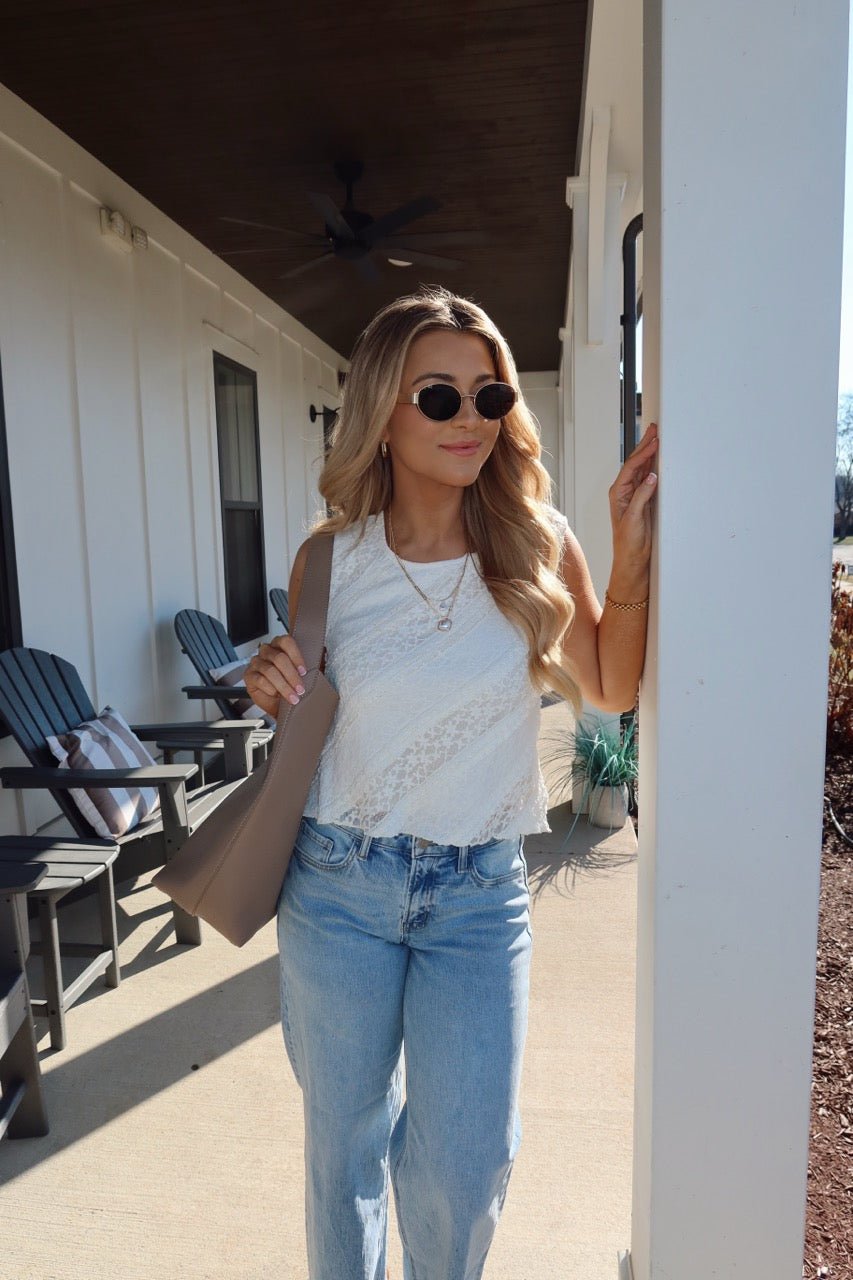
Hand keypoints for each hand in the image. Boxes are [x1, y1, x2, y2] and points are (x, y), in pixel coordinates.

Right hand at [243, 635, 308, 719]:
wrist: (281, 706)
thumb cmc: (292, 687)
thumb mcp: (305, 675)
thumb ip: (313, 662)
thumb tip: (324, 652)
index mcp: (280, 645)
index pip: (286, 642)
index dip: (296, 656)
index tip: (304, 672)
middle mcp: (267, 651)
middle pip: (279, 657)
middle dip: (292, 675)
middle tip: (300, 688)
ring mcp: (257, 662)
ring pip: (270, 670)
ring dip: (283, 685)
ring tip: (292, 696)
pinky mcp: (249, 675)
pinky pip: (260, 680)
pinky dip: (270, 689)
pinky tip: (276, 694)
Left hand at [609, 421, 657, 572]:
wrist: (632, 559)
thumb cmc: (628, 543)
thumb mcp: (634, 519)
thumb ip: (641, 497)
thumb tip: (650, 477)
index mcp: (618, 493)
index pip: (631, 467)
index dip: (643, 452)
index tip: (654, 441)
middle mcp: (624, 491)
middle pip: (635, 463)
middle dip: (645, 445)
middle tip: (654, 429)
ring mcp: (633, 495)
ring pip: (642, 468)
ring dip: (649, 453)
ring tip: (657, 438)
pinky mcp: (643, 501)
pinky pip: (648, 478)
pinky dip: (653, 466)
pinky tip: (658, 458)